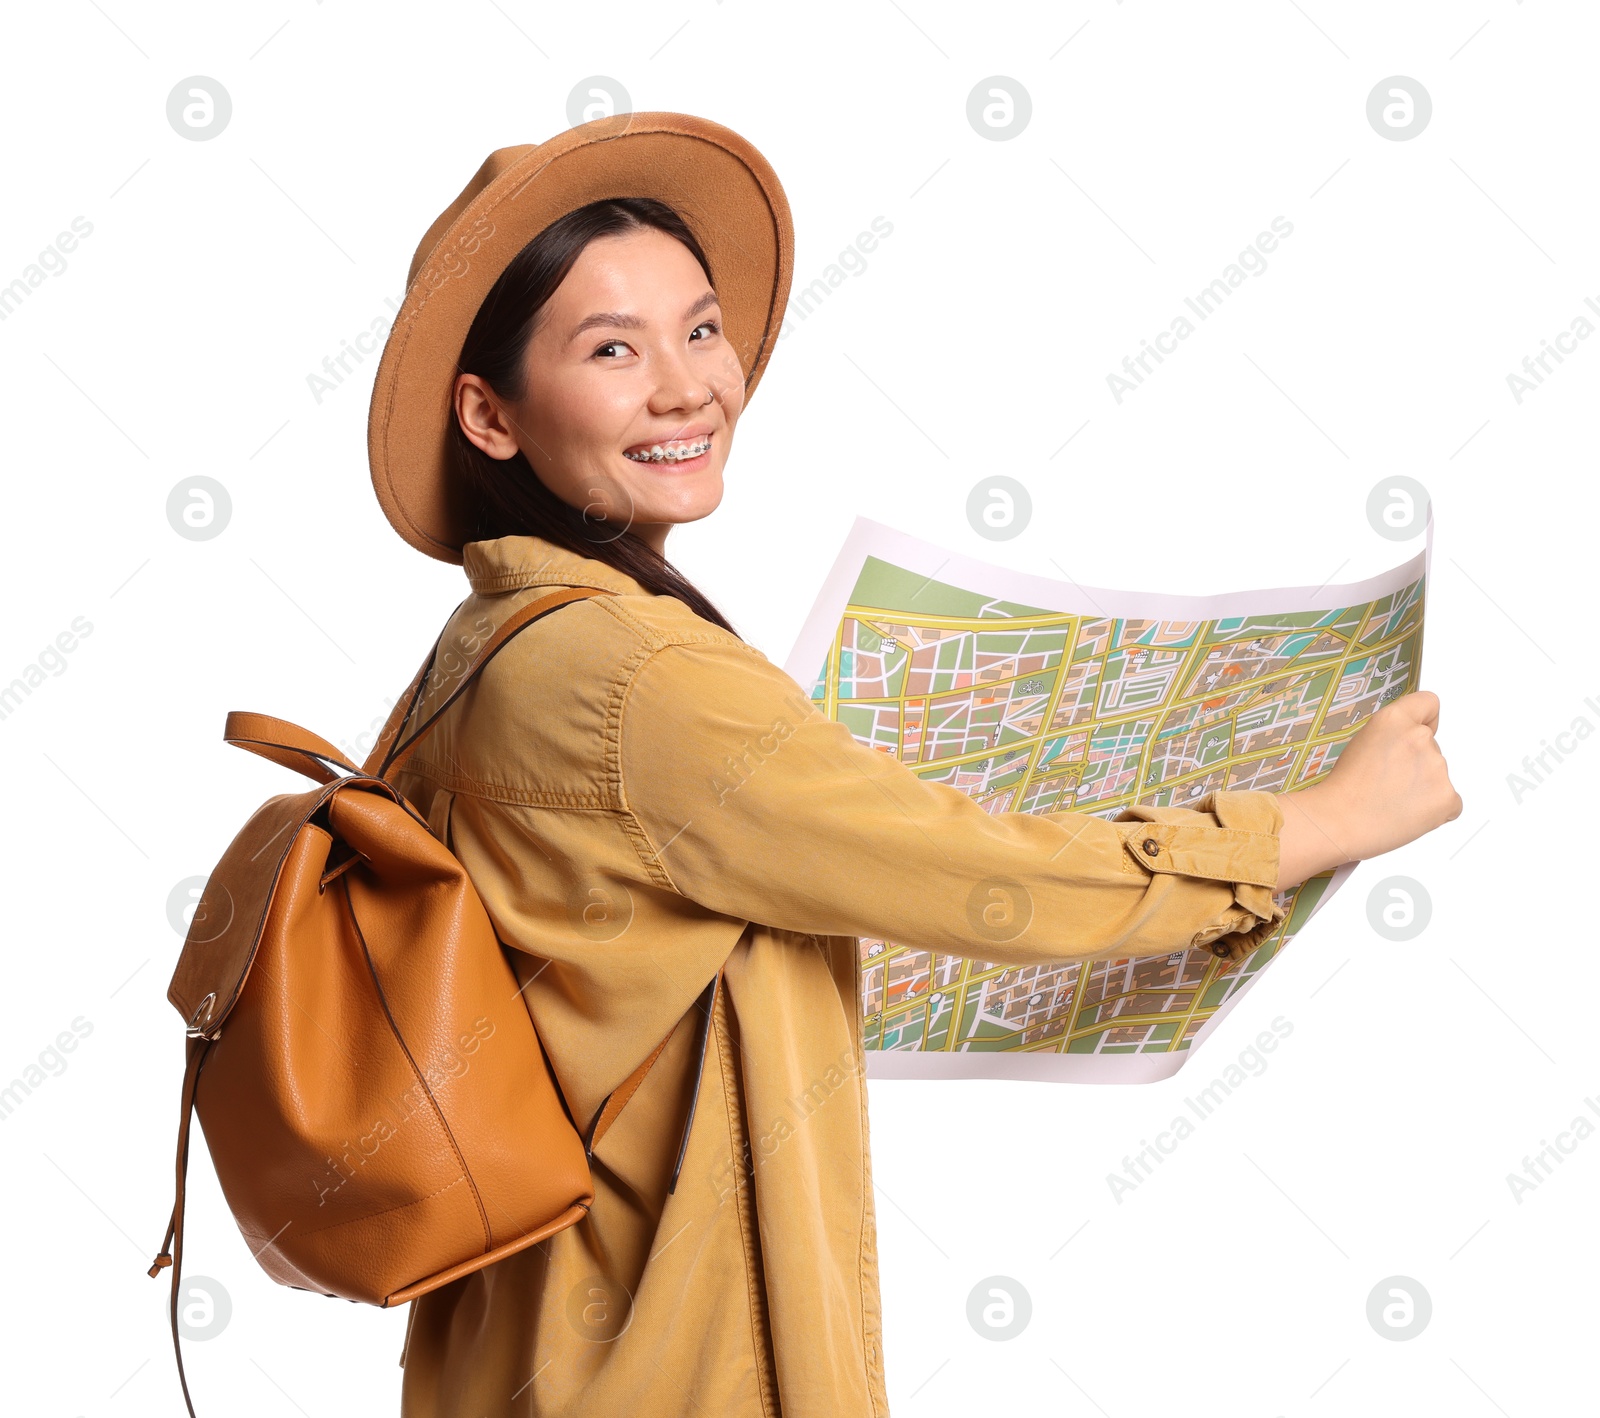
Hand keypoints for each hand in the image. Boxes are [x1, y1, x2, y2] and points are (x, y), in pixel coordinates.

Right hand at [1272, 690, 1462, 890]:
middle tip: (1387, 782)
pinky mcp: (1447, 798)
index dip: (1424, 720)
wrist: (1338, 822)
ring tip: (1391, 801)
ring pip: (1438, 776)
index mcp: (1394, 720)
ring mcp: (1437, 768)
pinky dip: (1434, 811)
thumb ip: (1392, 737)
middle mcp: (1419, 738)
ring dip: (1423, 788)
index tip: (1415, 735)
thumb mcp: (1361, 744)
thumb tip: (1409, 748)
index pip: (1429, 703)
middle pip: (1433, 746)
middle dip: (1416, 764)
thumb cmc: (1343, 789)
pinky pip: (1450, 803)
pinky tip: (1407, 814)